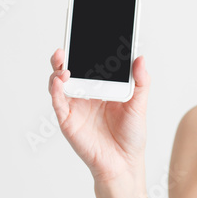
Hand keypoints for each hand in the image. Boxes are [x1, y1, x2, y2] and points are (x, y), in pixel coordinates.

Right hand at [48, 48, 149, 181]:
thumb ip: (140, 81)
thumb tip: (140, 58)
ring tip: (63, 63)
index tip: (85, 34)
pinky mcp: (67, 120)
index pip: (89, 63)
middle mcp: (85, 94)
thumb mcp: (139, 104)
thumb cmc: (131, 136)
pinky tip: (60, 81)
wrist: (124, 164)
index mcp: (101, 87)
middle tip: (67, 45)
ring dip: (58, 70)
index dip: (84, 49)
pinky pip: (58, 102)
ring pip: (59, 83)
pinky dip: (56, 90)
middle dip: (65, 56)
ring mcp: (74, 106)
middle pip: (70, 69)